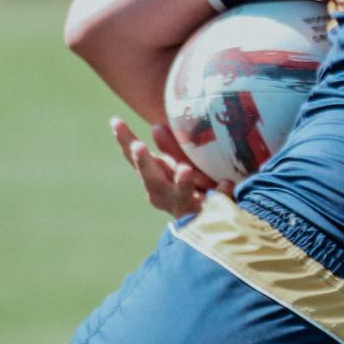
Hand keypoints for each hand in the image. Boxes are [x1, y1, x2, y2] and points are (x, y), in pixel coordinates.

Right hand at [110, 117, 231, 216]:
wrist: (211, 222)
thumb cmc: (191, 184)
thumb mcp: (178, 163)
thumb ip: (169, 147)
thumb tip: (156, 126)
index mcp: (153, 178)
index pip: (135, 158)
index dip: (124, 141)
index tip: (116, 121)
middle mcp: (164, 194)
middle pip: (152, 179)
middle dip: (144, 162)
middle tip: (138, 146)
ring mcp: (185, 205)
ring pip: (180, 194)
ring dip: (182, 182)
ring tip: (185, 169)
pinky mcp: (207, 215)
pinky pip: (214, 203)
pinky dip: (220, 193)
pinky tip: (227, 184)